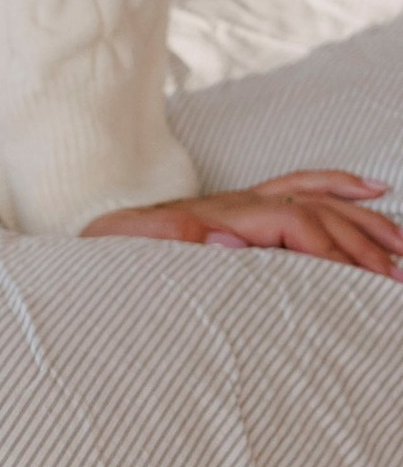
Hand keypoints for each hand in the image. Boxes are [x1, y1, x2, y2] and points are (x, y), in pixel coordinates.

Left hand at [83, 170, 402, 276]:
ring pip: (321, 200)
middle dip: (361, 243)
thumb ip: (176, 244)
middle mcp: (239, 204)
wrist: (93, 242)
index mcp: (220, 217)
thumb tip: (228, 238)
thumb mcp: (134, 253)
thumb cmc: (116, 256)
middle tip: (397, 277)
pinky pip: (303, 186)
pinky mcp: (246, 209)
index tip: (363, 282)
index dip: (331, 249)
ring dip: (365, 221)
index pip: (294, 221)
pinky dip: (339, 185)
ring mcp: (246, 203)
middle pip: (317, 211)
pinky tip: (373, 190)